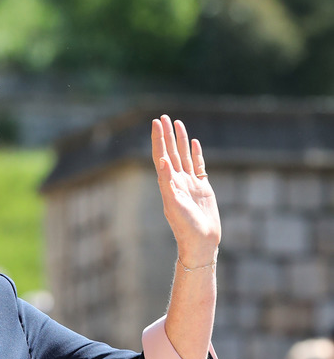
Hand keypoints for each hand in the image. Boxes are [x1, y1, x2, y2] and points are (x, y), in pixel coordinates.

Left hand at [151, 115, 220, 265]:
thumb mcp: (174, 205)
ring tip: (177, 123)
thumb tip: (162, 161)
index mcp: (167, 183)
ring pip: (184, 156)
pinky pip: (198, 166)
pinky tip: (193, 143)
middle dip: (166, 135)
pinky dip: (195, 154)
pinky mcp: (202, 188)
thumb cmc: (185, 227)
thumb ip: (168, 183)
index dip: (158, 139)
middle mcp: (176, 180)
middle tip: (163, 117)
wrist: (201, 242)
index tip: (155, 123)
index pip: (161, 156)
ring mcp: (189, 183)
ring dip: (180, 140)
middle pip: (170, 152)